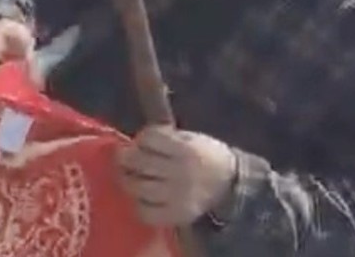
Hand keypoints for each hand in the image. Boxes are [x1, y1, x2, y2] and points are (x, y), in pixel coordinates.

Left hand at [118, 126, 236, 226]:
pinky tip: (140, 198)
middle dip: (126, 158)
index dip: (140, 138)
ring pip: (138, 188)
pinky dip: (137, 205)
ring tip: (128, 177)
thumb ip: (164, 137)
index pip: (149, 138)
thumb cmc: (205, 156)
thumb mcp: (190, 138)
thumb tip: (134, 143)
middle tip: (124, 158)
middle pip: (139, 162)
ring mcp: (178, 196)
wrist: (229, 184)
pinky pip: (146, 213)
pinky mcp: (176, 216)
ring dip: (127, 181)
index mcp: (186, 149)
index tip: (140, 142)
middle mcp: (181, 172)